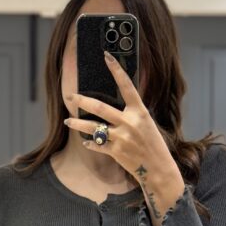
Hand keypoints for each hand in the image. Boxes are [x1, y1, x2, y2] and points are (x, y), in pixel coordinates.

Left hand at [63, 51, 174, 181]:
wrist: (157, 168)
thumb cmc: (153, 144)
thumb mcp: (146, 124)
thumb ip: (131, 114)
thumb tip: (114, 106)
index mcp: (139, 112)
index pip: (127, 86)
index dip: (117, 70)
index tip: (107, 56)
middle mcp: (130, 123)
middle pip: (100, 108)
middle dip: (82, 101)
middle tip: (71, 96)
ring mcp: (122, 138)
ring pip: (93, 128)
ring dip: (78, 124)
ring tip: (67, 121)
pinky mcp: (116, 152)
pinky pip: (98, 145)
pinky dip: (91, 143)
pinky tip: (86, 141)